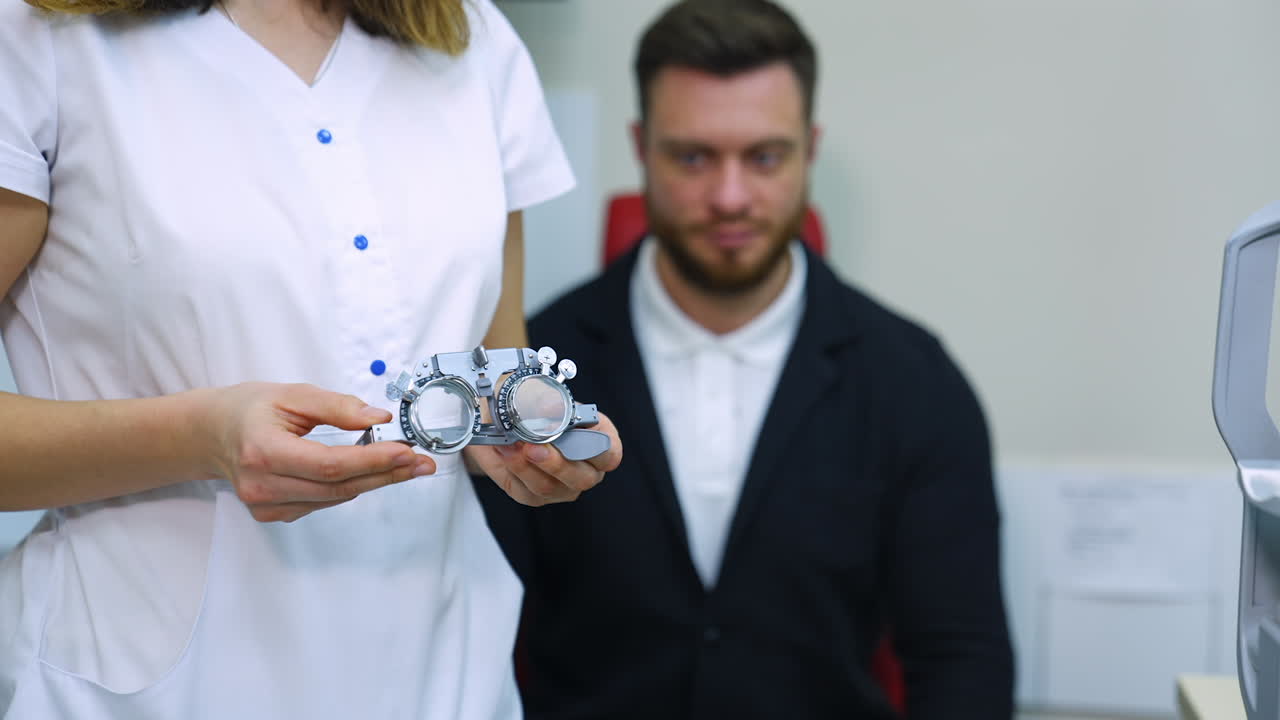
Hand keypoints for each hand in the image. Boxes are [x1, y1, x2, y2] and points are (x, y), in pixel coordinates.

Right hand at [206, 382, 434, 521]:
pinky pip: (324, 502)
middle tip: (422, 463)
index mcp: (263, 452)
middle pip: (338, 487)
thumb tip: (379, 417)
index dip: (372, 461)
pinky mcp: (274, 514)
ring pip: (335, 498)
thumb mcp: (293, 395)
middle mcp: (262, 485)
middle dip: (386, 474)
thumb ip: (337, 407)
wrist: (213, 433)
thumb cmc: (250, 409)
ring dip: (373, 481)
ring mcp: (266, 506)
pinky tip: (366, 471)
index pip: (329, 465)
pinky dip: (348, 486)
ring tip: (405, 464)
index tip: (407, 451)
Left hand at [464, 412, 622, 505]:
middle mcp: (586, 469)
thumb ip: (550, 400)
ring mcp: (562, 486)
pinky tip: (504, 451)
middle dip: (555, 462)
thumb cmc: (534, 406)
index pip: (609, 455)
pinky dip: (512, 470)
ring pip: (549, 487)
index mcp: (600, 442)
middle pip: (582, 478)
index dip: (594, 448)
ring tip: (511, 445)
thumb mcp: (543, 394)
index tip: (570, 434)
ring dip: (525, 465)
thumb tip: (550, 407)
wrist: (504, 420)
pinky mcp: (535, 496)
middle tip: (533, 446)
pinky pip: (525, 490)